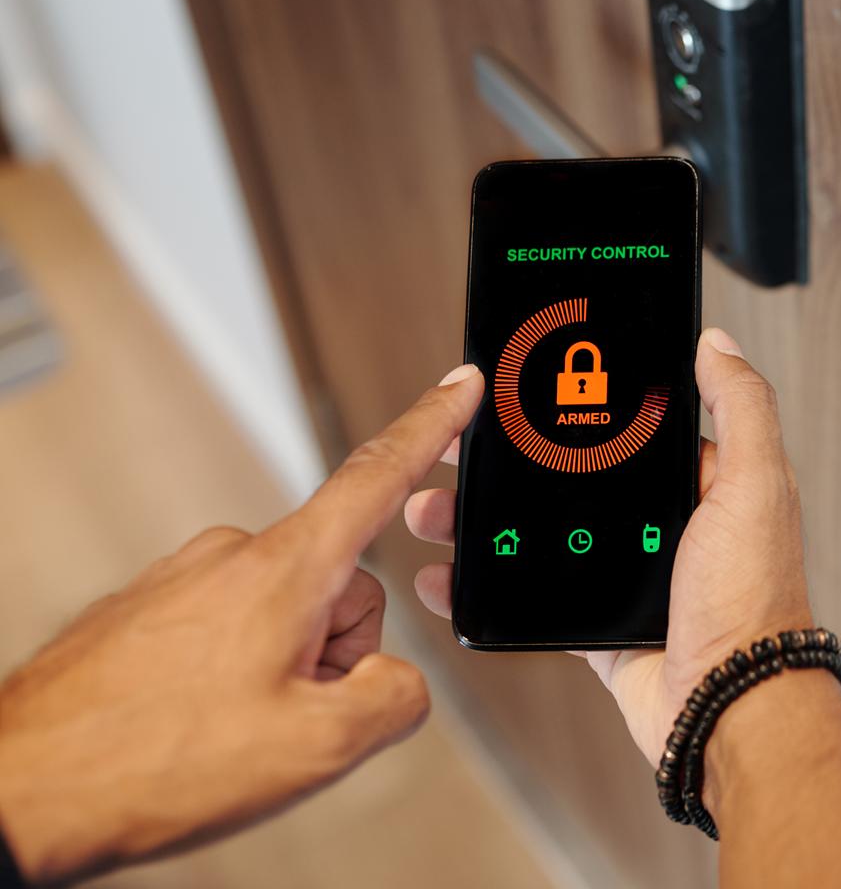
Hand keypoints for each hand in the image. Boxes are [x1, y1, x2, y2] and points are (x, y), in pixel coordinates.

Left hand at [0, 367, 484, 883]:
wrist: (19, 790)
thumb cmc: (147, 762)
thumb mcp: (315, 747)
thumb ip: (395, 701)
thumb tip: (396, 684)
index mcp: (286, 569)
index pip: (379, 475)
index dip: (432, 426)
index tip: (460, 385)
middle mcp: (234, 556)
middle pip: (341, 588)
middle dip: (334, 656)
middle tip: (283, 716)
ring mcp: (187, 578)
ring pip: (286, 617)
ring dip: (280, 673)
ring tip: (226, 728)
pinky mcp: (150, 608)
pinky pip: (230, 633)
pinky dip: (231, 678)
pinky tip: (194, 724)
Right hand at [408, 328, 813, 762]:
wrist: (728, 706)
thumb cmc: (753, 601)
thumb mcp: (756, 486)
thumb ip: (742, 408)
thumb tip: (717, 343)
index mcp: (703, 485)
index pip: (632, 430)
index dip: (579, 405)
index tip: (524, 390)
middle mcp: (665, 526)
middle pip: (573, 478)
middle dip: (512, 464)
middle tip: (458, 446)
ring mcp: (628, 576)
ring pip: (541, 534)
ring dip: (483, 520)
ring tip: (433, 503)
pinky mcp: (597, 624)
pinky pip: (530, 594)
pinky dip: (484, 584)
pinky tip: (445, 572)